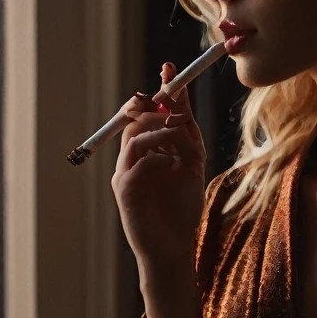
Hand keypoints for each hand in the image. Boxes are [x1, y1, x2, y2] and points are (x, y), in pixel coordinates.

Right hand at [110, 62, 207, 278]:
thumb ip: (186, 137)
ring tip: (180, 140)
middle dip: (157, 109)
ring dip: (160, 132)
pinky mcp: (125, 193)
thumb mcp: (191, 165)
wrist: (175, 249)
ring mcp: (124, 175)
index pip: (146, 114)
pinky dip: (158, 158)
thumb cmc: (182, 210)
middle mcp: (130, 160)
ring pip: (135, 138)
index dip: (158, 91)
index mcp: (145, 152)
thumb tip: (183, 105)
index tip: (170, 68)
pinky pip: (137, 163)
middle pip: (134, 120)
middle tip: (177, 111)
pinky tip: (174, 167)